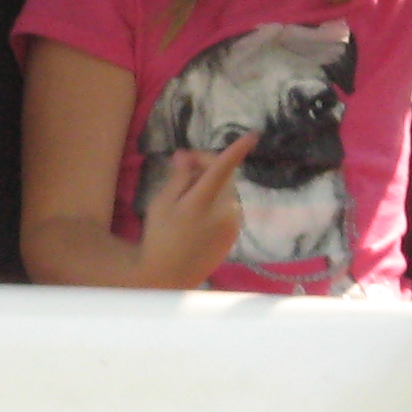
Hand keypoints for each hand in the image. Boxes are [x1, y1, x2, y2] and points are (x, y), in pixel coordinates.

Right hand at [136, 135, 256, 286]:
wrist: (168, 275)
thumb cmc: (159, 236)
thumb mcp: (162, 203)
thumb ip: (179, 177)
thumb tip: (187, 155)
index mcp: (203, 201)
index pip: (223, 168)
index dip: (238, 149)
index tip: (253, 135)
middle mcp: (224, 211)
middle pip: (225, 176)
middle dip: (208, 165)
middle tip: (184, 166)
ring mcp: (233, 224)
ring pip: (227, 191)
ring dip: (212, 184)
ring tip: (187, 193)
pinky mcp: (235, 234)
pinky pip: (229, 208)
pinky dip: (217, 201)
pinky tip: (198, 213)